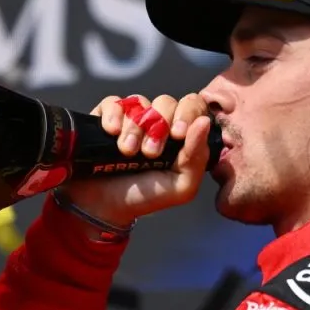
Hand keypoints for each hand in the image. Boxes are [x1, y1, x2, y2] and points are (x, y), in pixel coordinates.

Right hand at [60, 94, 211, 226]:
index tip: (177, 134)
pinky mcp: (107, 118)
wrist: (105, 207)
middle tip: (149, 153)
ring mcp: (132, 118)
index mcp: (180, 135)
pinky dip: (114, 114)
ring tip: (127, 151)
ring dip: (135, 126)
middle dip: (158, 126)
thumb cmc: (146, 197)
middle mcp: (158, 122)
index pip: (192, 106)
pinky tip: (111, 132)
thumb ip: (197, 156)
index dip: (186, 113)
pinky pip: (113, 102)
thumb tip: (204, 122)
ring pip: (139, 102)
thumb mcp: (181, 186)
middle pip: (165, 102)